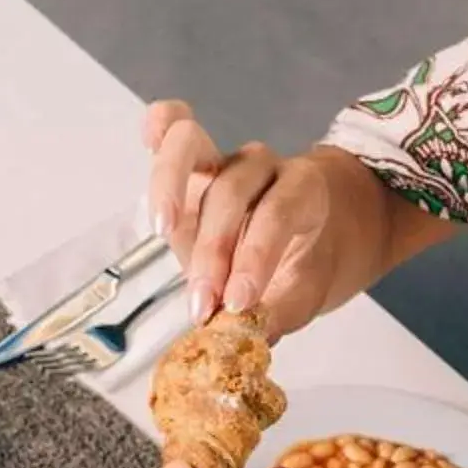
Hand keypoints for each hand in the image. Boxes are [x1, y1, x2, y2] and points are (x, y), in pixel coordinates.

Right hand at [145, 102, 342, 330]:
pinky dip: (159, 129)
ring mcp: (222, 160)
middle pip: (231, 190)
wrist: (318, 229)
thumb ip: (276, 313)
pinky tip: (148, 139)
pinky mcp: (189, 165)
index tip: (239, 304)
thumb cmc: (309, 259)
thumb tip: (245, 339)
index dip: (255, 258)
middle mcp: (261, 167)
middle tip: (203, 304)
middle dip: (213, 250)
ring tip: (163, 231)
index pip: (276, 215)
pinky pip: (174, 127)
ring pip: (193, 148)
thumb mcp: (306, 293)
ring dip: (172, 192)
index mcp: (302, 191)